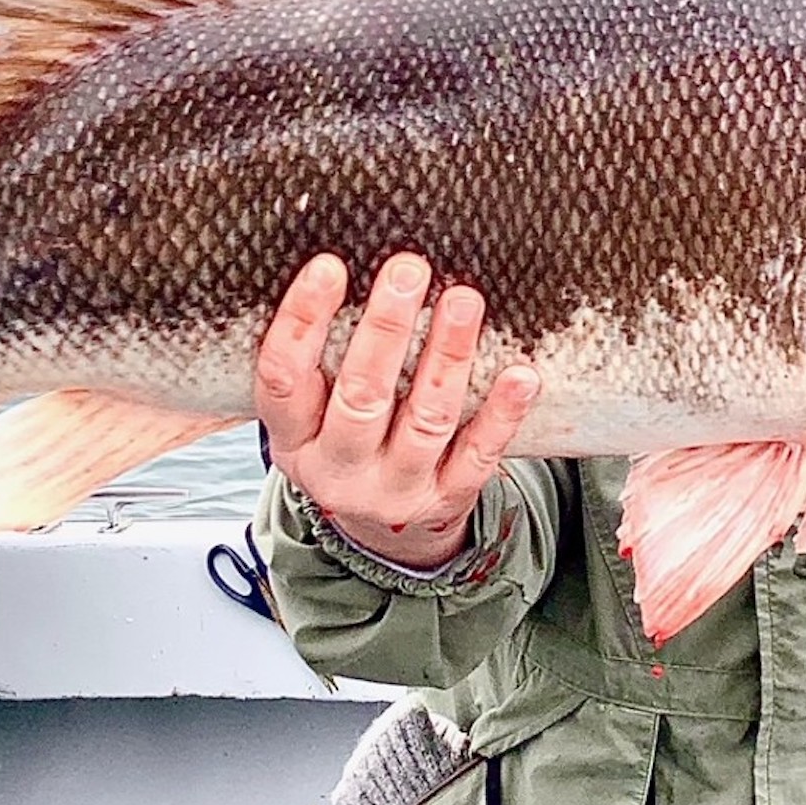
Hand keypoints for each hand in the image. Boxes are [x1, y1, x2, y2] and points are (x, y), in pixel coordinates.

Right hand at [254, 252, 538, 570]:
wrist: (388, 539)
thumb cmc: (346, 444)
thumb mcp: (309, 418)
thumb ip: (317, 363)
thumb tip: (334, 266)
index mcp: (294, 439)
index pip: (284, 379)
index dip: (301, 322)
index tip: (329, 265)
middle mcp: (339, 470)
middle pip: (361, 398)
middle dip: (386, 329)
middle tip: (408, 269)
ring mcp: (397, 489)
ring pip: (424, 421)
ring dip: (447, 357)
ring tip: (463, 300)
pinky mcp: (448, 499)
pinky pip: (479, 455)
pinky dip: (501, 415)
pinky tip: (520, 375)